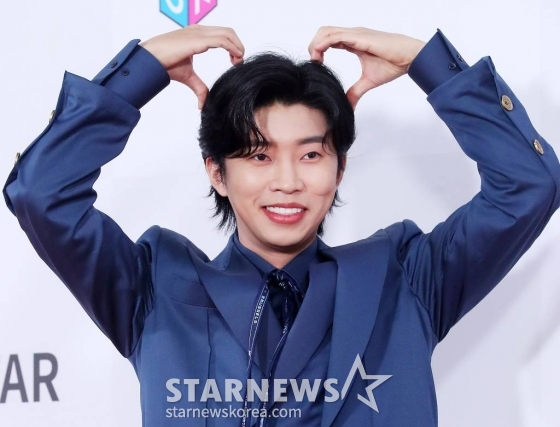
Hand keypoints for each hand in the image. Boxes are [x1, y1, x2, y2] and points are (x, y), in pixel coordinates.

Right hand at [140, 25, 244, 108]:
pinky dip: (233, 48)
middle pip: (228, 31)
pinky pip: (223, 40)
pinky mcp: (199, 39)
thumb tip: (202, 105)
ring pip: (228, 33)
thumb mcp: (188, 77)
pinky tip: (235, 59)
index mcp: (197, 35)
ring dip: (238, 47)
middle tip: (238, 63)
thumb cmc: (164, 63)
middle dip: (238, 45)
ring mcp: (199, 33)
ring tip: (238, 62)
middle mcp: (199, 31)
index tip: (235, 61)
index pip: (221, 34)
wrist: (151, 59)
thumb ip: (199, 88)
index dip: (232, 46)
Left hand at [308, 27, 424, 108]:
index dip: (318, 50)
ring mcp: (355, 34)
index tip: (317, 66)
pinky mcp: (358, 37)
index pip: (329, 39)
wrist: (409, 58)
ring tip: (315, 61)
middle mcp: (352, 35)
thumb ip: (355, 92)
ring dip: (315, 44)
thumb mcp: (368, 81)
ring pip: (326, 31)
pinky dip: (323, 44)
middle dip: (313, 45)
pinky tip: (319, 56)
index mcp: (353, 42)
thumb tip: (348, 105)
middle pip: (323, 32)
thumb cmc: (393, 64)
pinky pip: (334, 36)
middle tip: (314, 63)